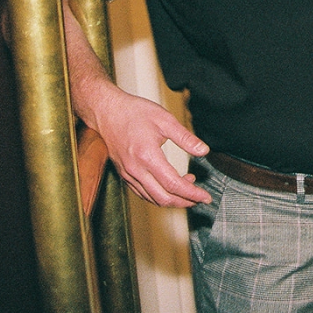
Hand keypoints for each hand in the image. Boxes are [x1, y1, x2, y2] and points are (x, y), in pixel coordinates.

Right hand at [83, 79, 210, 207]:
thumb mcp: (164, 119)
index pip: (174, 185)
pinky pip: (142, 193)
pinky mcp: (124, 174)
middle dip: (185, 202)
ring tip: (187, 191)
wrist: (106, 110)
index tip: (205, 197)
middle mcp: (136, 169)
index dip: (193, 194)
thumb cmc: (133, 112)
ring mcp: (128, 174)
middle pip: (164, 198)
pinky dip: (158, 196)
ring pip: (152, 199)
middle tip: (199, 199)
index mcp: (147, 156)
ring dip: (172, 200)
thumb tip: (204, 151)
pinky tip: (168, 188)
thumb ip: (185, 138)